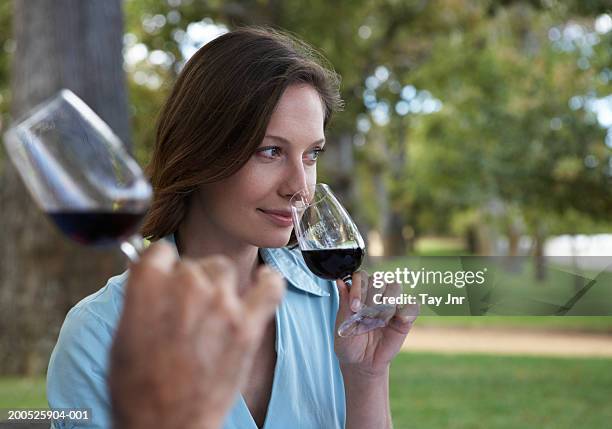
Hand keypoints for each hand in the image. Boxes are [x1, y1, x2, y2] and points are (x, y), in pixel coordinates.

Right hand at [109, 242, 284, 428]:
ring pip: (223, 268)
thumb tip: (151, 272)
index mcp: (148, 285)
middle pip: (192, 263)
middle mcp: (186, 287)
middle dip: (188, 282)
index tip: (166, 276)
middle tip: (187, 310)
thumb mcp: (122, 335)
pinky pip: (269, 286)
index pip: (161, 251)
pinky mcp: (247, 325)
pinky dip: (268, 281)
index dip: (163, 265)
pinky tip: (262, 282)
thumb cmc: (138, 389)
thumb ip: (140, 297)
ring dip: (217, 284)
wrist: (166, 426)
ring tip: (213, 309)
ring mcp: (220, 304)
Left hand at [334, 271, 418, 376]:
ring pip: (395, 287)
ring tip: (378, 320)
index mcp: (359, 294)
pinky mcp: (405, 319)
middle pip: (379, 279)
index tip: (354, 307)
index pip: (362, 276)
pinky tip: (395, 321)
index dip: (358, 287)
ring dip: (386, 302)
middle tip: (364, 316)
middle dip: (370, 296)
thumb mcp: (342, 324)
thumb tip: (340, 281)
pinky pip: (412, 306)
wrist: (361, 364)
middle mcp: (376, 296)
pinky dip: (406, 311)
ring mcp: (391, 305)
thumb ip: (343, 302)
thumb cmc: (349, 343)